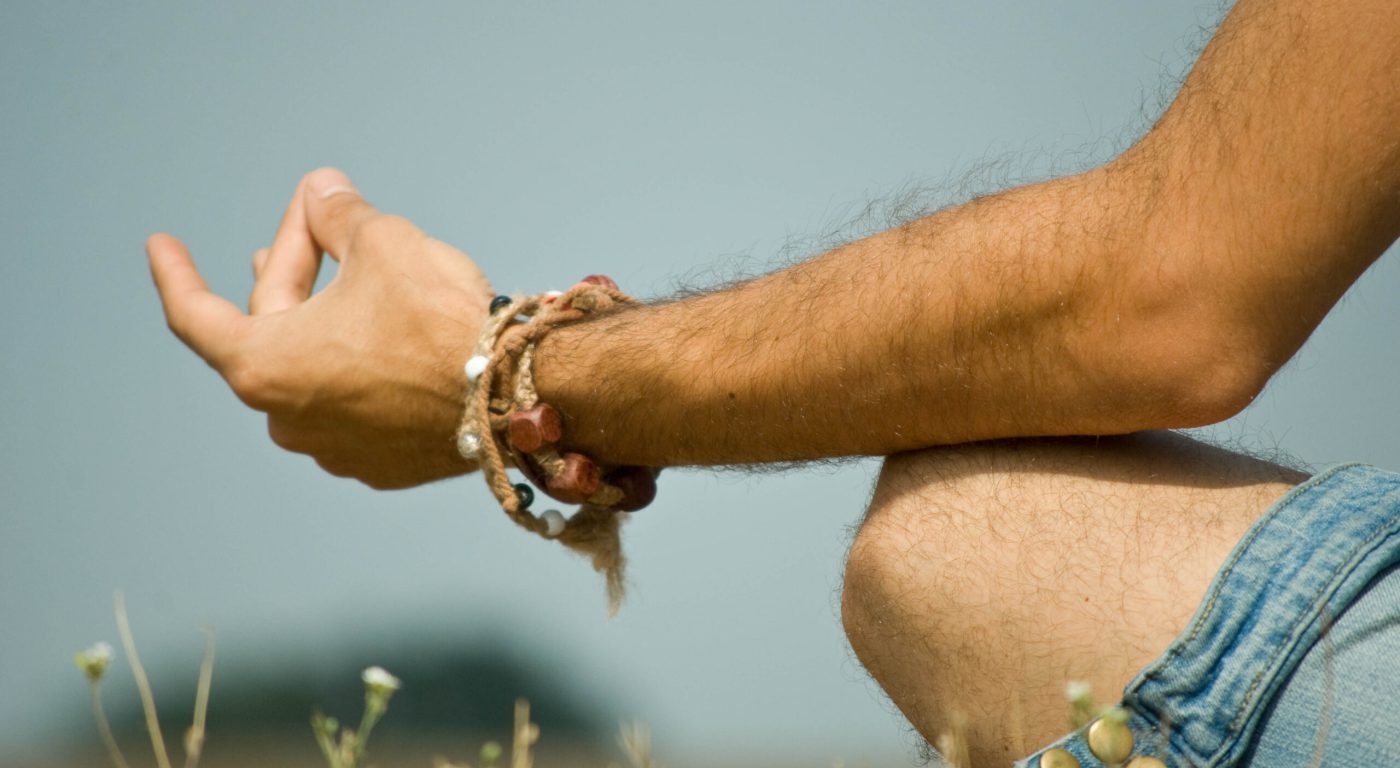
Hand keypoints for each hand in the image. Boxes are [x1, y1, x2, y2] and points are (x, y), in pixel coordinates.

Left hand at [148, 168, 492, 488]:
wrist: (515, 395)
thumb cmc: (439, 319)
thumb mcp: (382, 243)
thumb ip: (337, 215)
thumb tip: (324, 192)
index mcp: (266, 366)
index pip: (196, 316)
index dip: (176, 273)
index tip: (161, 246)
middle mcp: (288, 419)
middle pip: (271, 332)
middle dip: (291, 271)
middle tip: (311, 225)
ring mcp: (335, 450)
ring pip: (315, 372)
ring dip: (326, 323)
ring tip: (343, 286)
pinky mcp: (382, 465)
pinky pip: (357, 406)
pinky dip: (363, 367)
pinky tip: (390, 339)